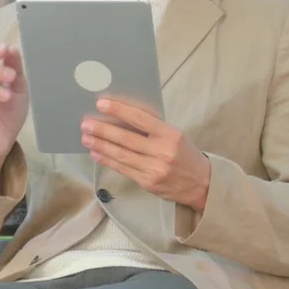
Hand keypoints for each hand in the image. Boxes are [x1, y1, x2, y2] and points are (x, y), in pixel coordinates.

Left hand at [80, 98, 210, 212]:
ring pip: (121, 155)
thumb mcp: (175, 136)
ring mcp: (154, 169)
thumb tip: (121, 118)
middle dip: (103, 130)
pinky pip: (122, 169)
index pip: (140, 119)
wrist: (202, 184)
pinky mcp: (147, 183)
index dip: (119, 111)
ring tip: (86, 138)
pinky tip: (96, 153)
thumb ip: (153, 128)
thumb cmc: (185, 154)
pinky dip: (107, 160)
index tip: (101, 104)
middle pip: (126, 139)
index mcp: (171, 135)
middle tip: (86, 124)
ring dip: (101, 145)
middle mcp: (162, 152)